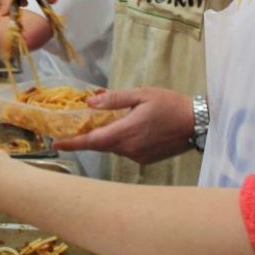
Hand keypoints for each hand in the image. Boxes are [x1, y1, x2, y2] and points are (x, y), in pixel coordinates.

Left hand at [53, 88, 194, 163]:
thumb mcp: (141, 94)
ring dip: (104, 138)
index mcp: (126, 132)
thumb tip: (90, 102)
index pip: (93, 140)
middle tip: (70, 131)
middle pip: (100, 145)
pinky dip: (119, 142)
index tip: (55, 144)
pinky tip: (123, 130)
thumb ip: (114, 99)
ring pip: (113, 148)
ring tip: (99, 124)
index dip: (73, 143)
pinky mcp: (146, 160)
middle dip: (84, 139)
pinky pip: (125, 151)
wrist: (198, 123)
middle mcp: (129, 149)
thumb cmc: (170, 104)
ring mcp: (138, 156)